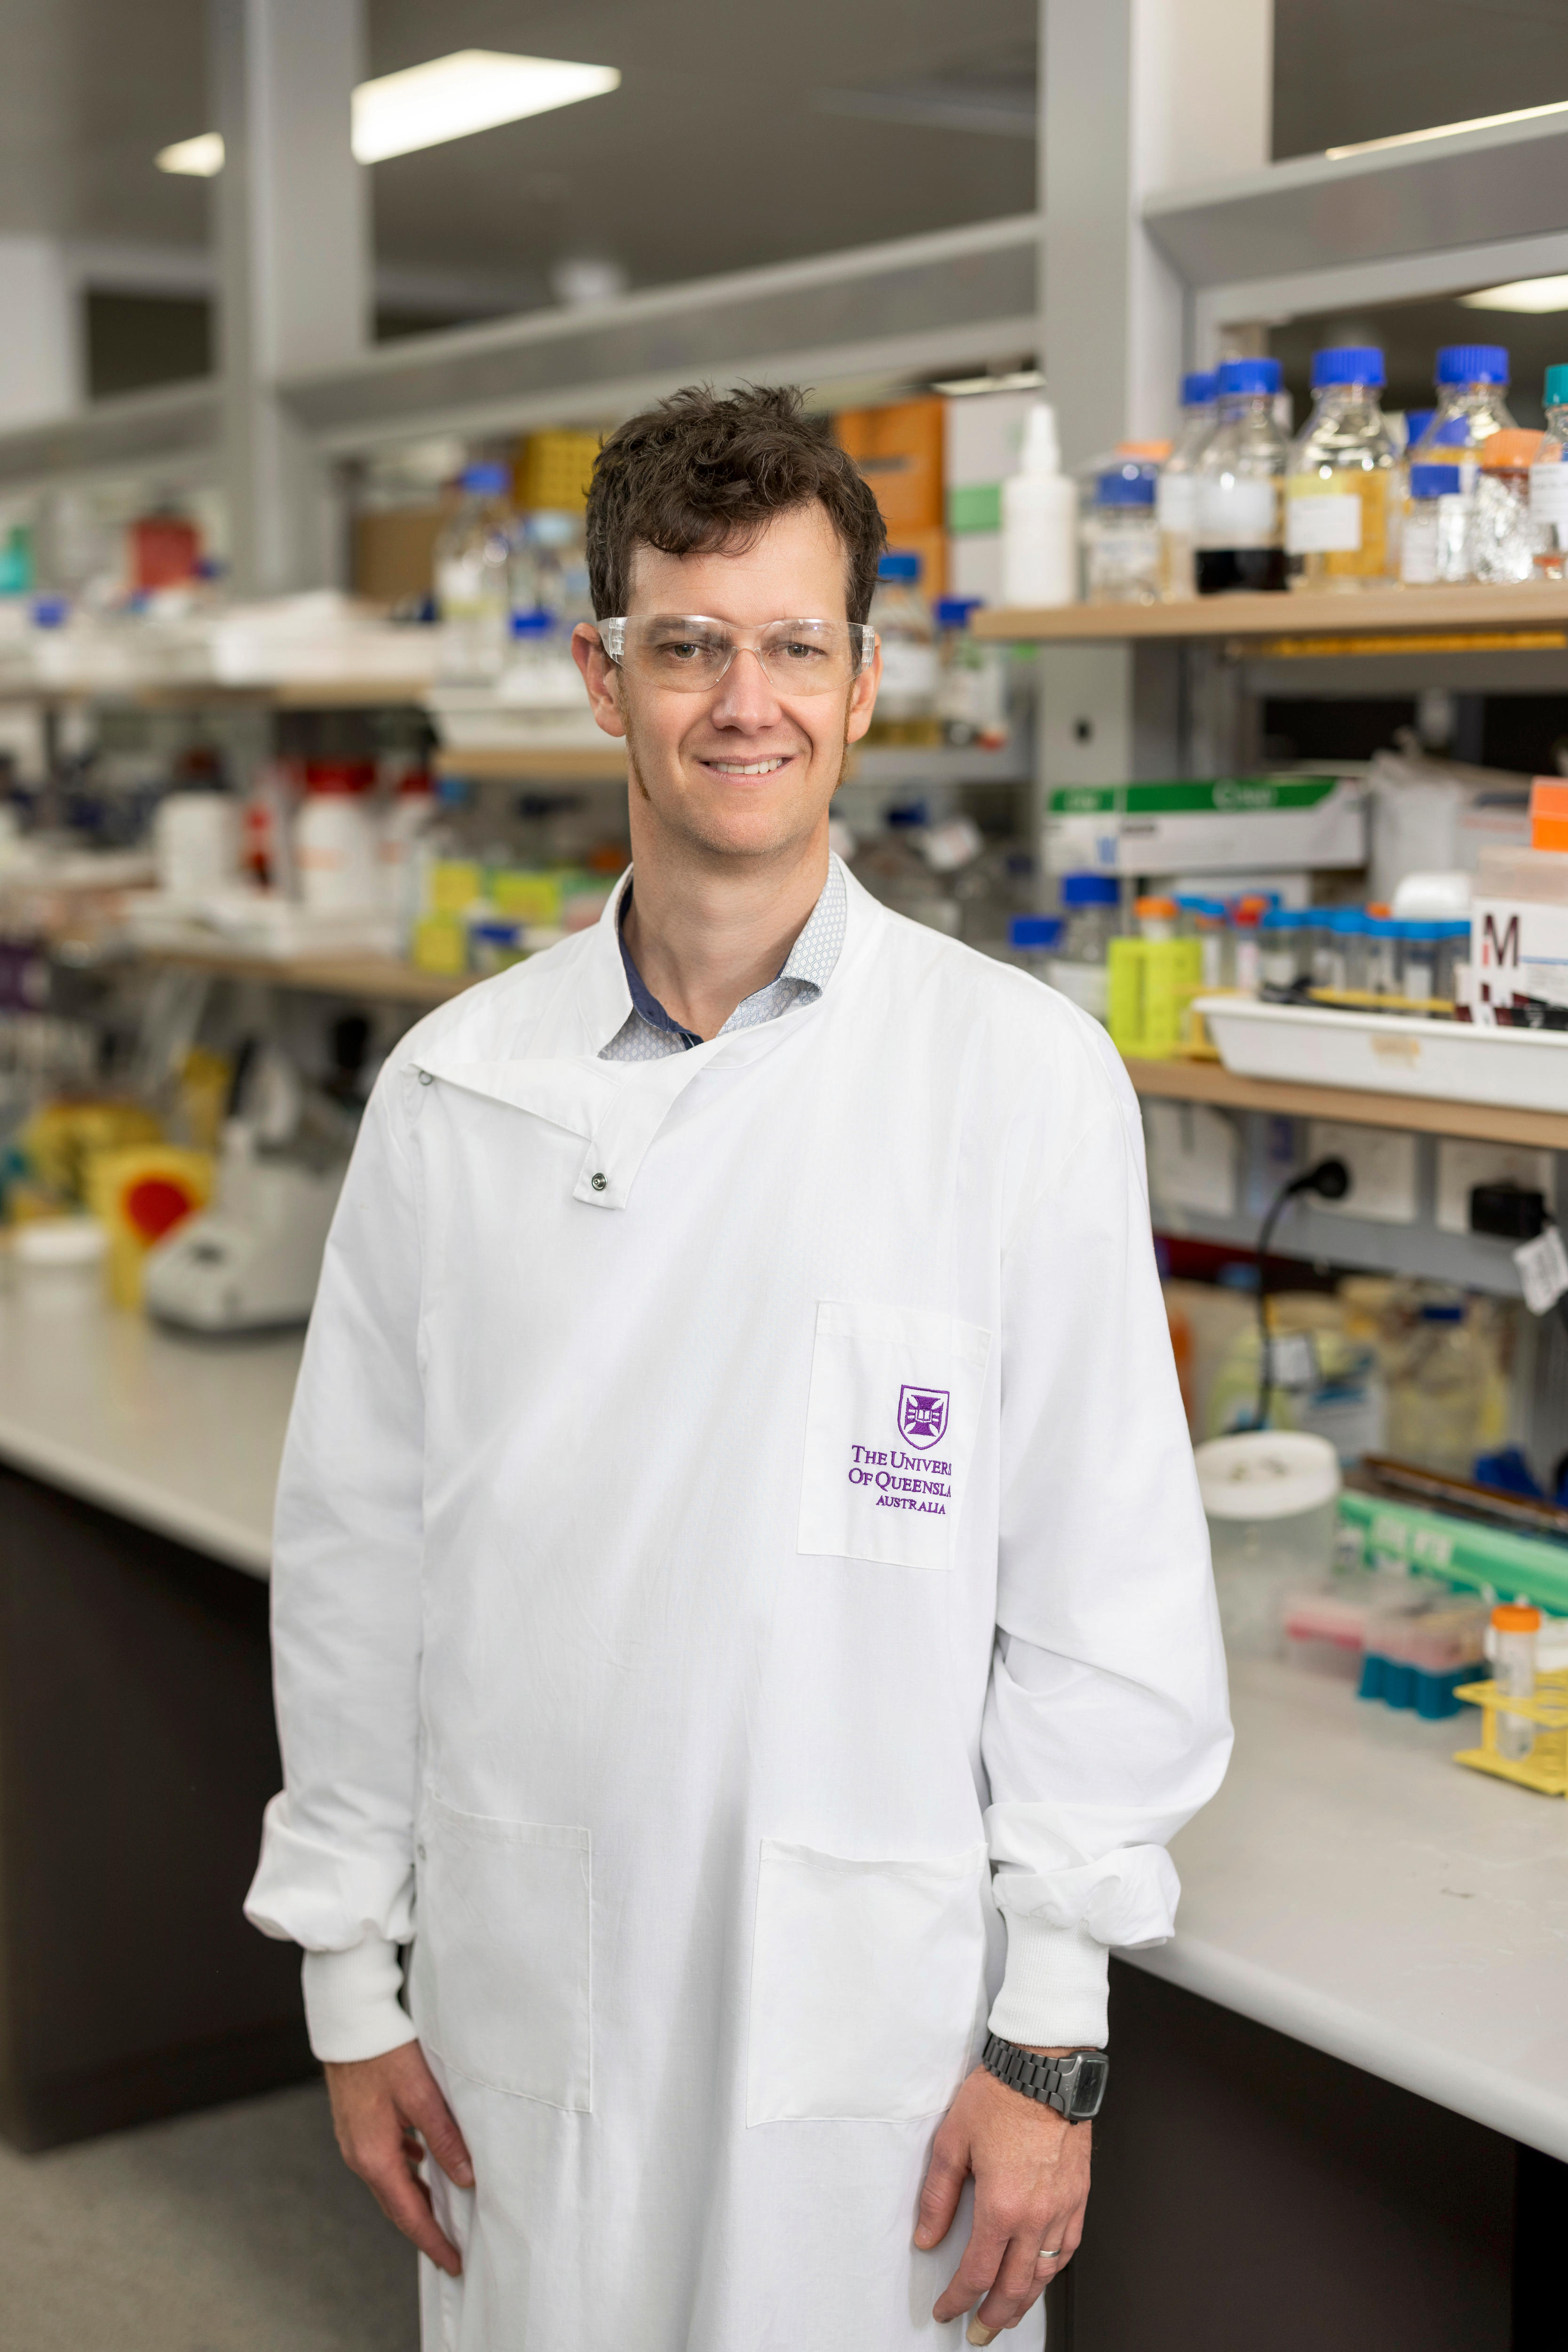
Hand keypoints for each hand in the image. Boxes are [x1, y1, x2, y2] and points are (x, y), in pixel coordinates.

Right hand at [324, 2041, 473, 2275]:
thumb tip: (465, 2179)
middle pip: (395, 2204)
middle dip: (424, 2228)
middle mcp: (359, 2155)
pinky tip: (422, 2162)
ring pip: (390, 2182)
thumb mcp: (422, 2095)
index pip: (408, 2213)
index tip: (454, 2263)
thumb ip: (445, 2138)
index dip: (432, 2240)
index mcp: (374, 2156)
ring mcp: (354, 2140)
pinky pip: (384, 2160)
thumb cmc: (385, 2053)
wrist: (349, 2023)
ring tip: (442, 2212)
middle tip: (451, 2250)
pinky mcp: (356, 2124)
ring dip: (414, 2200)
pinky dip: (405, 2172)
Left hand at [915, 2058, 1091, 2338]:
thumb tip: (926, 2237)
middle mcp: (1036, 2216)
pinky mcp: (1078, 2196)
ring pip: (1044, 2275)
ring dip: (1024, 2303)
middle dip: (993, 2317)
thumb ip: (939, 2196)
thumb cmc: (1000, 2096)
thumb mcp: (952, 2142)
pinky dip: (1052, 2272)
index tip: (946, 2310)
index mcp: (1001, 2206)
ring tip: (1008, 2317)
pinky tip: (1042, 2276)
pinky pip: (1068, 2249)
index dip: (958, 2298)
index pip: (977, 2271)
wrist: (1046, 2067)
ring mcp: (1062, 2209)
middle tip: (978, 2333)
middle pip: (1014, 2286)